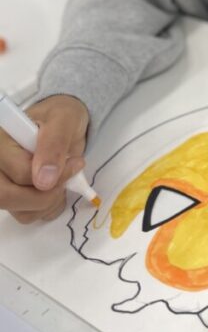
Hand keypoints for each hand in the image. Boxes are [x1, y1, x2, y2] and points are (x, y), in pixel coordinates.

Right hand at [0, 94, 89, 223]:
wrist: (64, 123)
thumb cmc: (61, 116)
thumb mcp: (64, 119)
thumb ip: (54, 144)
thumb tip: (43, 180)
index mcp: (2, 142)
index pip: (20, 173)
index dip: (52, 176)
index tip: (76, 164)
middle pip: (7, 197)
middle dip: (45, 197)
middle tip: (68, 183)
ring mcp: (3, 182)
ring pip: (19, 211)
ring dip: (49, 203)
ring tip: (64, 182)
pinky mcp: (13, 195)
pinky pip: (26, 215)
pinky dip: (47, 209)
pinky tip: (56, 190)